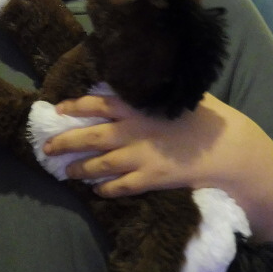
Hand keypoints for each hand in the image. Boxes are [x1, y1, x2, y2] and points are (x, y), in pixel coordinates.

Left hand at [42, 92, 235, 197]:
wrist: (226, 148)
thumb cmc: (204, 116)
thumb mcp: (176, 95)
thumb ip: (153, 91)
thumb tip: (135, 81)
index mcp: (138, 106)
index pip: (98, 103)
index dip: (75, 106)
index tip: (58, 109)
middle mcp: (133, 131)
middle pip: (90, 137)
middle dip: (65, 142)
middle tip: (46, 148)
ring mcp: (140, 157)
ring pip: (100, 165)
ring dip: (80, 168)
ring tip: (67, 171)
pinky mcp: (151, 178)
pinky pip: (121, 186)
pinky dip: (106, 189)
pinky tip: (97, 190)